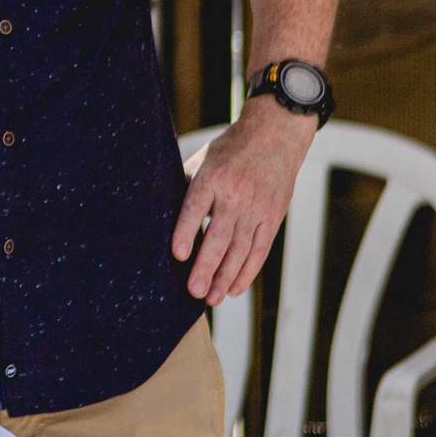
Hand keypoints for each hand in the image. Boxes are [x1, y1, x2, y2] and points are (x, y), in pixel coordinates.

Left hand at [173, 94, 318, 303]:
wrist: (275, 137)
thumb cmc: (229, 151)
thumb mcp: (201, 160)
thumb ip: (185, 186)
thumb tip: (160, 212)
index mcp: (212, 178)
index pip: (196, 208)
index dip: (186, 231)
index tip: (177, 254)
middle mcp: (236, 195)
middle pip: (220, 237)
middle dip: (206, 267)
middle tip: (194, 292)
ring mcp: (257, 209)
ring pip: (241, 250)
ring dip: (225, 277)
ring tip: (211, 299)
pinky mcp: (272, 218)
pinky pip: (260, 250)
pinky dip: (247, 272)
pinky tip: (234, 289)